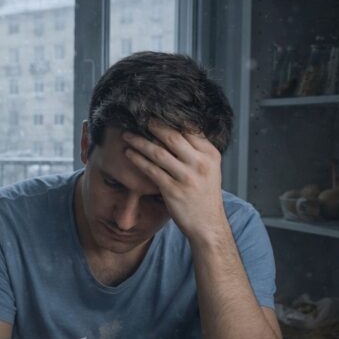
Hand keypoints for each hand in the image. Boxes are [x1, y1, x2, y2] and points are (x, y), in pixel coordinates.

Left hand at [122, 122, 228, 244]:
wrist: (208, 224)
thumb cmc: (205, 196)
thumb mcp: (209, 169)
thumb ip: (196, 152)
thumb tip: (177, 132)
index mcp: (211, 154)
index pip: (190, 129)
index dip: (171, 119)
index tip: (156, 113)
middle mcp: (200, 163)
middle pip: (173, 137)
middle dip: (153, 126)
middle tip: (139, 119)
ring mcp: (187, 177)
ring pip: (158, 153)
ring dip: (140, 142)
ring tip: (127, 136)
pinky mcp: (173, 190)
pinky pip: (151, 171)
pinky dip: (138, 160)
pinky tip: (129, 154)